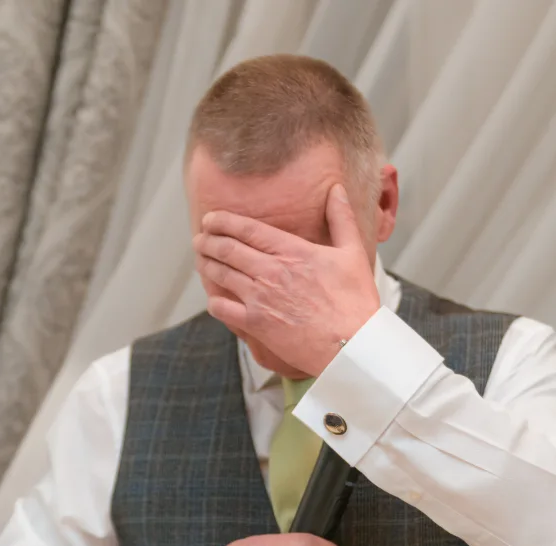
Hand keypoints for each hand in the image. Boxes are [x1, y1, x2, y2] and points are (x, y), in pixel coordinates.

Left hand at [193, 184, 379, 375]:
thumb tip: (337, 189)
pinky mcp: (257, 325)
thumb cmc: (356, 303)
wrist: (352, 345)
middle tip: (200, 239)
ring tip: (201, 261)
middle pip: (227, 249)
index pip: (247, 229)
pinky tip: (214, 299)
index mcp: (292, 251)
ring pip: (221, 275)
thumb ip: (341, 218)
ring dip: (206, 265)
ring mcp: (261, 298)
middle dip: (208, 241)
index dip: (223, 221)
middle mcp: (271, 271)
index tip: (211, 219)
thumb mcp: (353, 253)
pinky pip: (223, 310)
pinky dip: (214, 302)